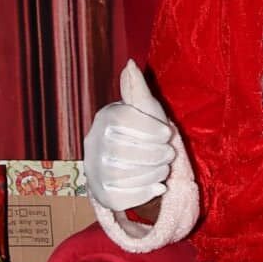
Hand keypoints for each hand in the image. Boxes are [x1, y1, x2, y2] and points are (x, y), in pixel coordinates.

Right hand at [83, 93, 176, 210]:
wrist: (129, 162)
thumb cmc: (142, 130)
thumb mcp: (144, 109)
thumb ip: (138, 88)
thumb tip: (130, 64)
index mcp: (105, 118)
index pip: (125, 121)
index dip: (152, 128)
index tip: (168, 133)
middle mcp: (93, 143)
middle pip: (125, 150)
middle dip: (157, 154)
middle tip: (169, 154)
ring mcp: (94, 170)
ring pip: (124, 175)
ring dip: (153, 173)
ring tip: (163, 168)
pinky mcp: (101, 194)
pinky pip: (123, 197)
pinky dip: (145, 193)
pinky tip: (157, 186)